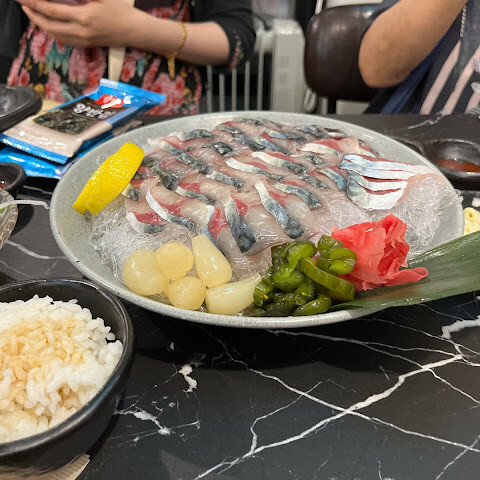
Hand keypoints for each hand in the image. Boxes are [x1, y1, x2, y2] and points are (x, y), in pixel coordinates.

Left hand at [17, 0, 137, 47]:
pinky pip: (64, 40)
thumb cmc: (120, 10)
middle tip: (24, 5)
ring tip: (33, 14)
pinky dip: (53, 32)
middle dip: (33, 15)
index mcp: (84, 17)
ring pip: (55, 35)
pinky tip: (48, 25)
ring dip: (41, 25)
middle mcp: (82, 31)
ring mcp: (84, 40)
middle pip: (49, 26)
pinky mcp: (86, 44)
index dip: (35, 4)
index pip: (52, 10)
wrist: (133, 31)